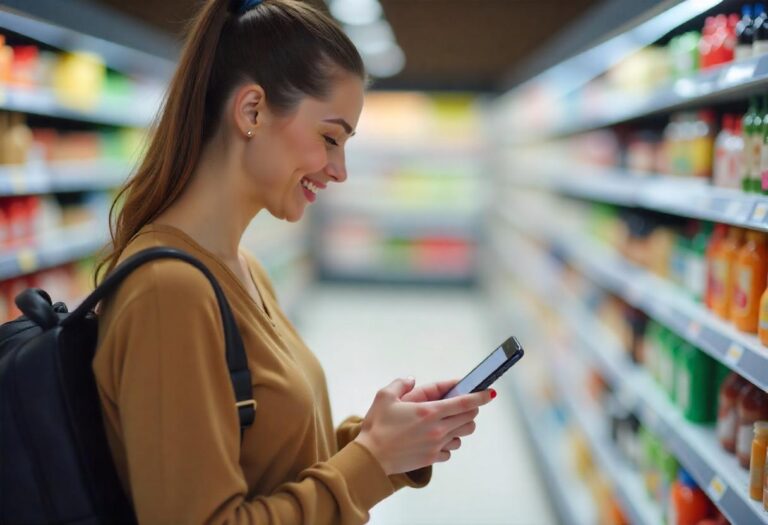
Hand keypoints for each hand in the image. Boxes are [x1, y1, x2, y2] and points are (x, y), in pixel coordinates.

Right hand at [354, 377, 494, 475]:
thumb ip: (401, 383)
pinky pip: (450, 450)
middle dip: (470, 410)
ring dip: (460, 427)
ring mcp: (436, 445)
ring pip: (462, 435)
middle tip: (463, 405)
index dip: (480, 397)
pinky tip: (437, 439)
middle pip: (469, 418)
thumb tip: (411, 380)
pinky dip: (448, 444)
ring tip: (449, 423)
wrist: (371, 458)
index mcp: (429, 411)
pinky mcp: (432, 458)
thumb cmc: (377, 426)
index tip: (489, 393)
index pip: (464, 402)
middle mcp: (437, 429)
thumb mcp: (384, 397)